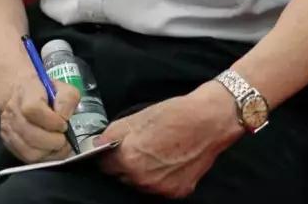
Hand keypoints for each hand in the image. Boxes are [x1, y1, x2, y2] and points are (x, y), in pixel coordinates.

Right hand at [0, 76, 80, 163]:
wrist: (17, 93)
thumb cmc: (42, 90)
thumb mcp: (61, 86)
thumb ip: (68, 98)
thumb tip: (64, 117)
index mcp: (25, 93)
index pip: (34, 109)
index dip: (52, 121)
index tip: (63, 123)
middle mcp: (13, 113)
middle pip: (31, 135)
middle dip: (53, 141)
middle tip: (64, 139)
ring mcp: (8, 130)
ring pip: (29, 151)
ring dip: (49, 153)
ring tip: (60, 146)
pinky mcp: (9, 143)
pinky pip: (26, 158)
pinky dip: (42, 158)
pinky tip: (51, 151)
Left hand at [96, 83, 243, 198]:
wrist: (209, 121)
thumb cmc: (175, 114)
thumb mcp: (138, 116)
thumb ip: (114, 133)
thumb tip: (98, 143)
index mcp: (130, 158)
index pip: (104, 164)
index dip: (107, 154)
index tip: (112, 148)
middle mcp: (143, 179)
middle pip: (122, 176)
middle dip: (125, 163)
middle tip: (139, 145)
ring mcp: (161, 189)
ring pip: (140, 183)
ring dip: (142, 171)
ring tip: (157, 150)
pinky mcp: (177, 192)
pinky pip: (160, 187)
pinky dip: (161, 176)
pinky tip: (169, 159)